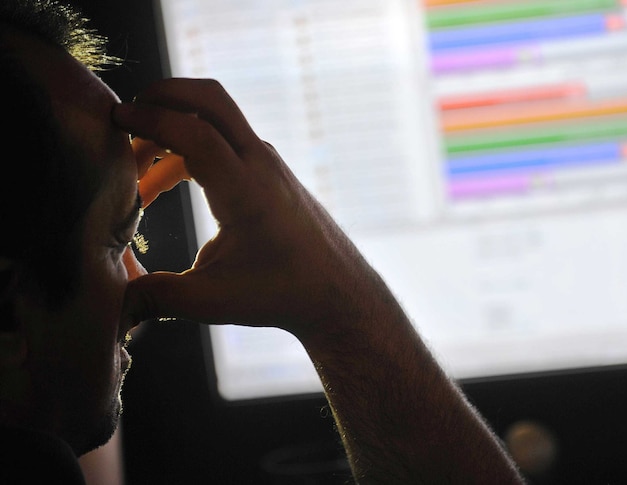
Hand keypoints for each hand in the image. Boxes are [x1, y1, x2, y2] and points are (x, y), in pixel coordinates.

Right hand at [113, 78, 375, 335]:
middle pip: (211, 99)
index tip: (114, 121)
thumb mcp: (213, 299)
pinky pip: (225, 143)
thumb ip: (158, 297)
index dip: (150, 120)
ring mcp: (268, 164)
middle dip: (164, 94)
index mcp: (246, 190)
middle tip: (125, 116)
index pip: (194, 132)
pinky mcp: (271, 172)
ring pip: (216, 121)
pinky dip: (190, 151)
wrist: (339, 291)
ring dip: (173, 130)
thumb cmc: (282, 294)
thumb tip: (115, 307)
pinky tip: (162, 187)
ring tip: (135, 174)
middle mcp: (260, 164)